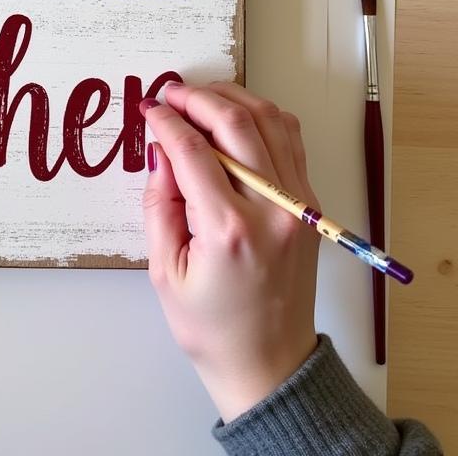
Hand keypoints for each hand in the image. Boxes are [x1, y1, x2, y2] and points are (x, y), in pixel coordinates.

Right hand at [143, 82, 319, 422]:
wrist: (269, 365)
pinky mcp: (309, 205)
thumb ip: (159, 203)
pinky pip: (290, 140)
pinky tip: (235, 117)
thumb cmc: (211, 327)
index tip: (148, 109)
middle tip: (169, 93)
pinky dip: (263, 116)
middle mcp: (272, 209)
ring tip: (199, 97)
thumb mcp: (165, 270)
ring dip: (232, 98)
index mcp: (229, 229)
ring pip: (271, 120)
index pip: (193, 150)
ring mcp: (298, 204)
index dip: (166, 120)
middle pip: (236, 122)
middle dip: (197, 98)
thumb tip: (161, 150)